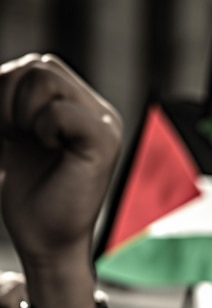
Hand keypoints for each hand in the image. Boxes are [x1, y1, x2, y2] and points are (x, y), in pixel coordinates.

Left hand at [0, 54, 121, 274]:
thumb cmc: (29, 196)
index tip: (9, 133)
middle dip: (8, 100)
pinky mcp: (105, 141)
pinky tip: (51, 150)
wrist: (47, 242)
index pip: (36, 66)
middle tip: (15, 138)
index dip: (6, 91)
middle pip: (39, 66)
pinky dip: (42, 129)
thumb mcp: (13, 136)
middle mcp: (97, 110)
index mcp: (79, 106)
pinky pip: (60, 111)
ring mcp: (105, 123)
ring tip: (31, 143)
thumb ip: (10, 102)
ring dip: (20, 113)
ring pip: (45, 77)